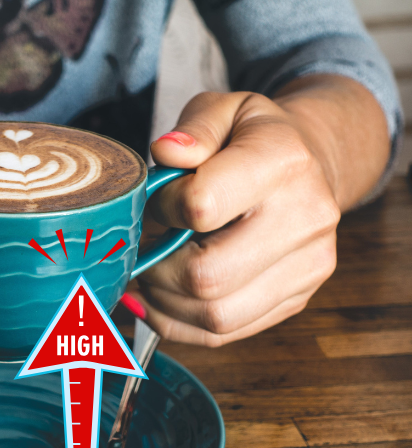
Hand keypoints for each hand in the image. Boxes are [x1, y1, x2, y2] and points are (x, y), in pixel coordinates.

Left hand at [133, 89, 343, 345]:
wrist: (309, 166)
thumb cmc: (254, 139)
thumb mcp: (224, 109)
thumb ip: (193, 128)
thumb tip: (167, 153)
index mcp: (283, 162)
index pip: (200, 207)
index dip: (161, 210)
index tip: (156, 202)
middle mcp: (305, 219)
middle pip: (206, 276)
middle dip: (156, 269)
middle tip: (140, 249)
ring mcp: (306, 268)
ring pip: (214, 316)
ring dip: (163, 302)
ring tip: (148, 274)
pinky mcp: (295, 300)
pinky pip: (223, 334)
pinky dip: (178, 323)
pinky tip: (160, 299)